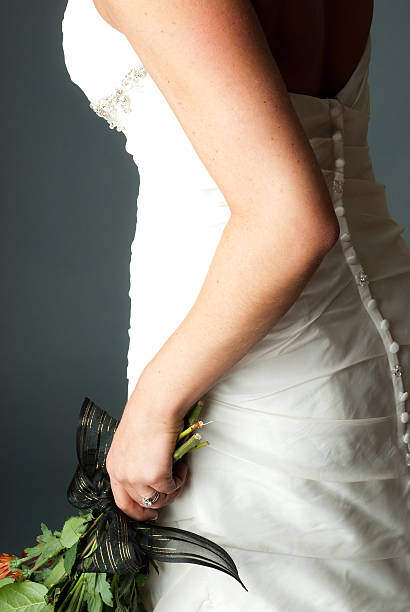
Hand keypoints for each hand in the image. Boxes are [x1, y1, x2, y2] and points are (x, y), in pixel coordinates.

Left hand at [105, 392, 188, 520]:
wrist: (156, 404)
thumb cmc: (146, 413)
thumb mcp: (131, 442)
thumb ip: (135, 460)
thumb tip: (150, 469)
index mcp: (114, 465)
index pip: (121, 500)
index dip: (136, 511)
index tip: (148, 511)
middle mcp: (122, 474)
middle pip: (140, 504)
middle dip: (159, 501)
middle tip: (171, 492)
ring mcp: (137, 477)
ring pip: (157, 500)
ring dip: (171, 490)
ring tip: (177, 472)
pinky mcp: (155, 475)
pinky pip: (171, 488)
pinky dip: (180, 480)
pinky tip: (181, 465)